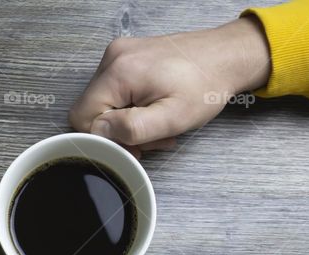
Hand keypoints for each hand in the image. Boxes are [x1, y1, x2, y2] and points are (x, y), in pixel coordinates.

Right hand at [69, 17, 270, 154]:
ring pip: (104, 103)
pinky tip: (154, 109)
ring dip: (128, 121)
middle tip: (152, 137)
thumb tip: (99, 132)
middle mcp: (113, 58)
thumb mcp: (172, 117)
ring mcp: (118, 54)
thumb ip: (131, 128)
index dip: (105, 139)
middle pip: (92, 110)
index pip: (82, 117)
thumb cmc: (206, 85)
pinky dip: (131, 107)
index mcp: (119, 72)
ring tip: (159, 123)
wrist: (226, 57)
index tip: (135, 145)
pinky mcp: (126, 56)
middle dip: (119, 131)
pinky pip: (114, 91)